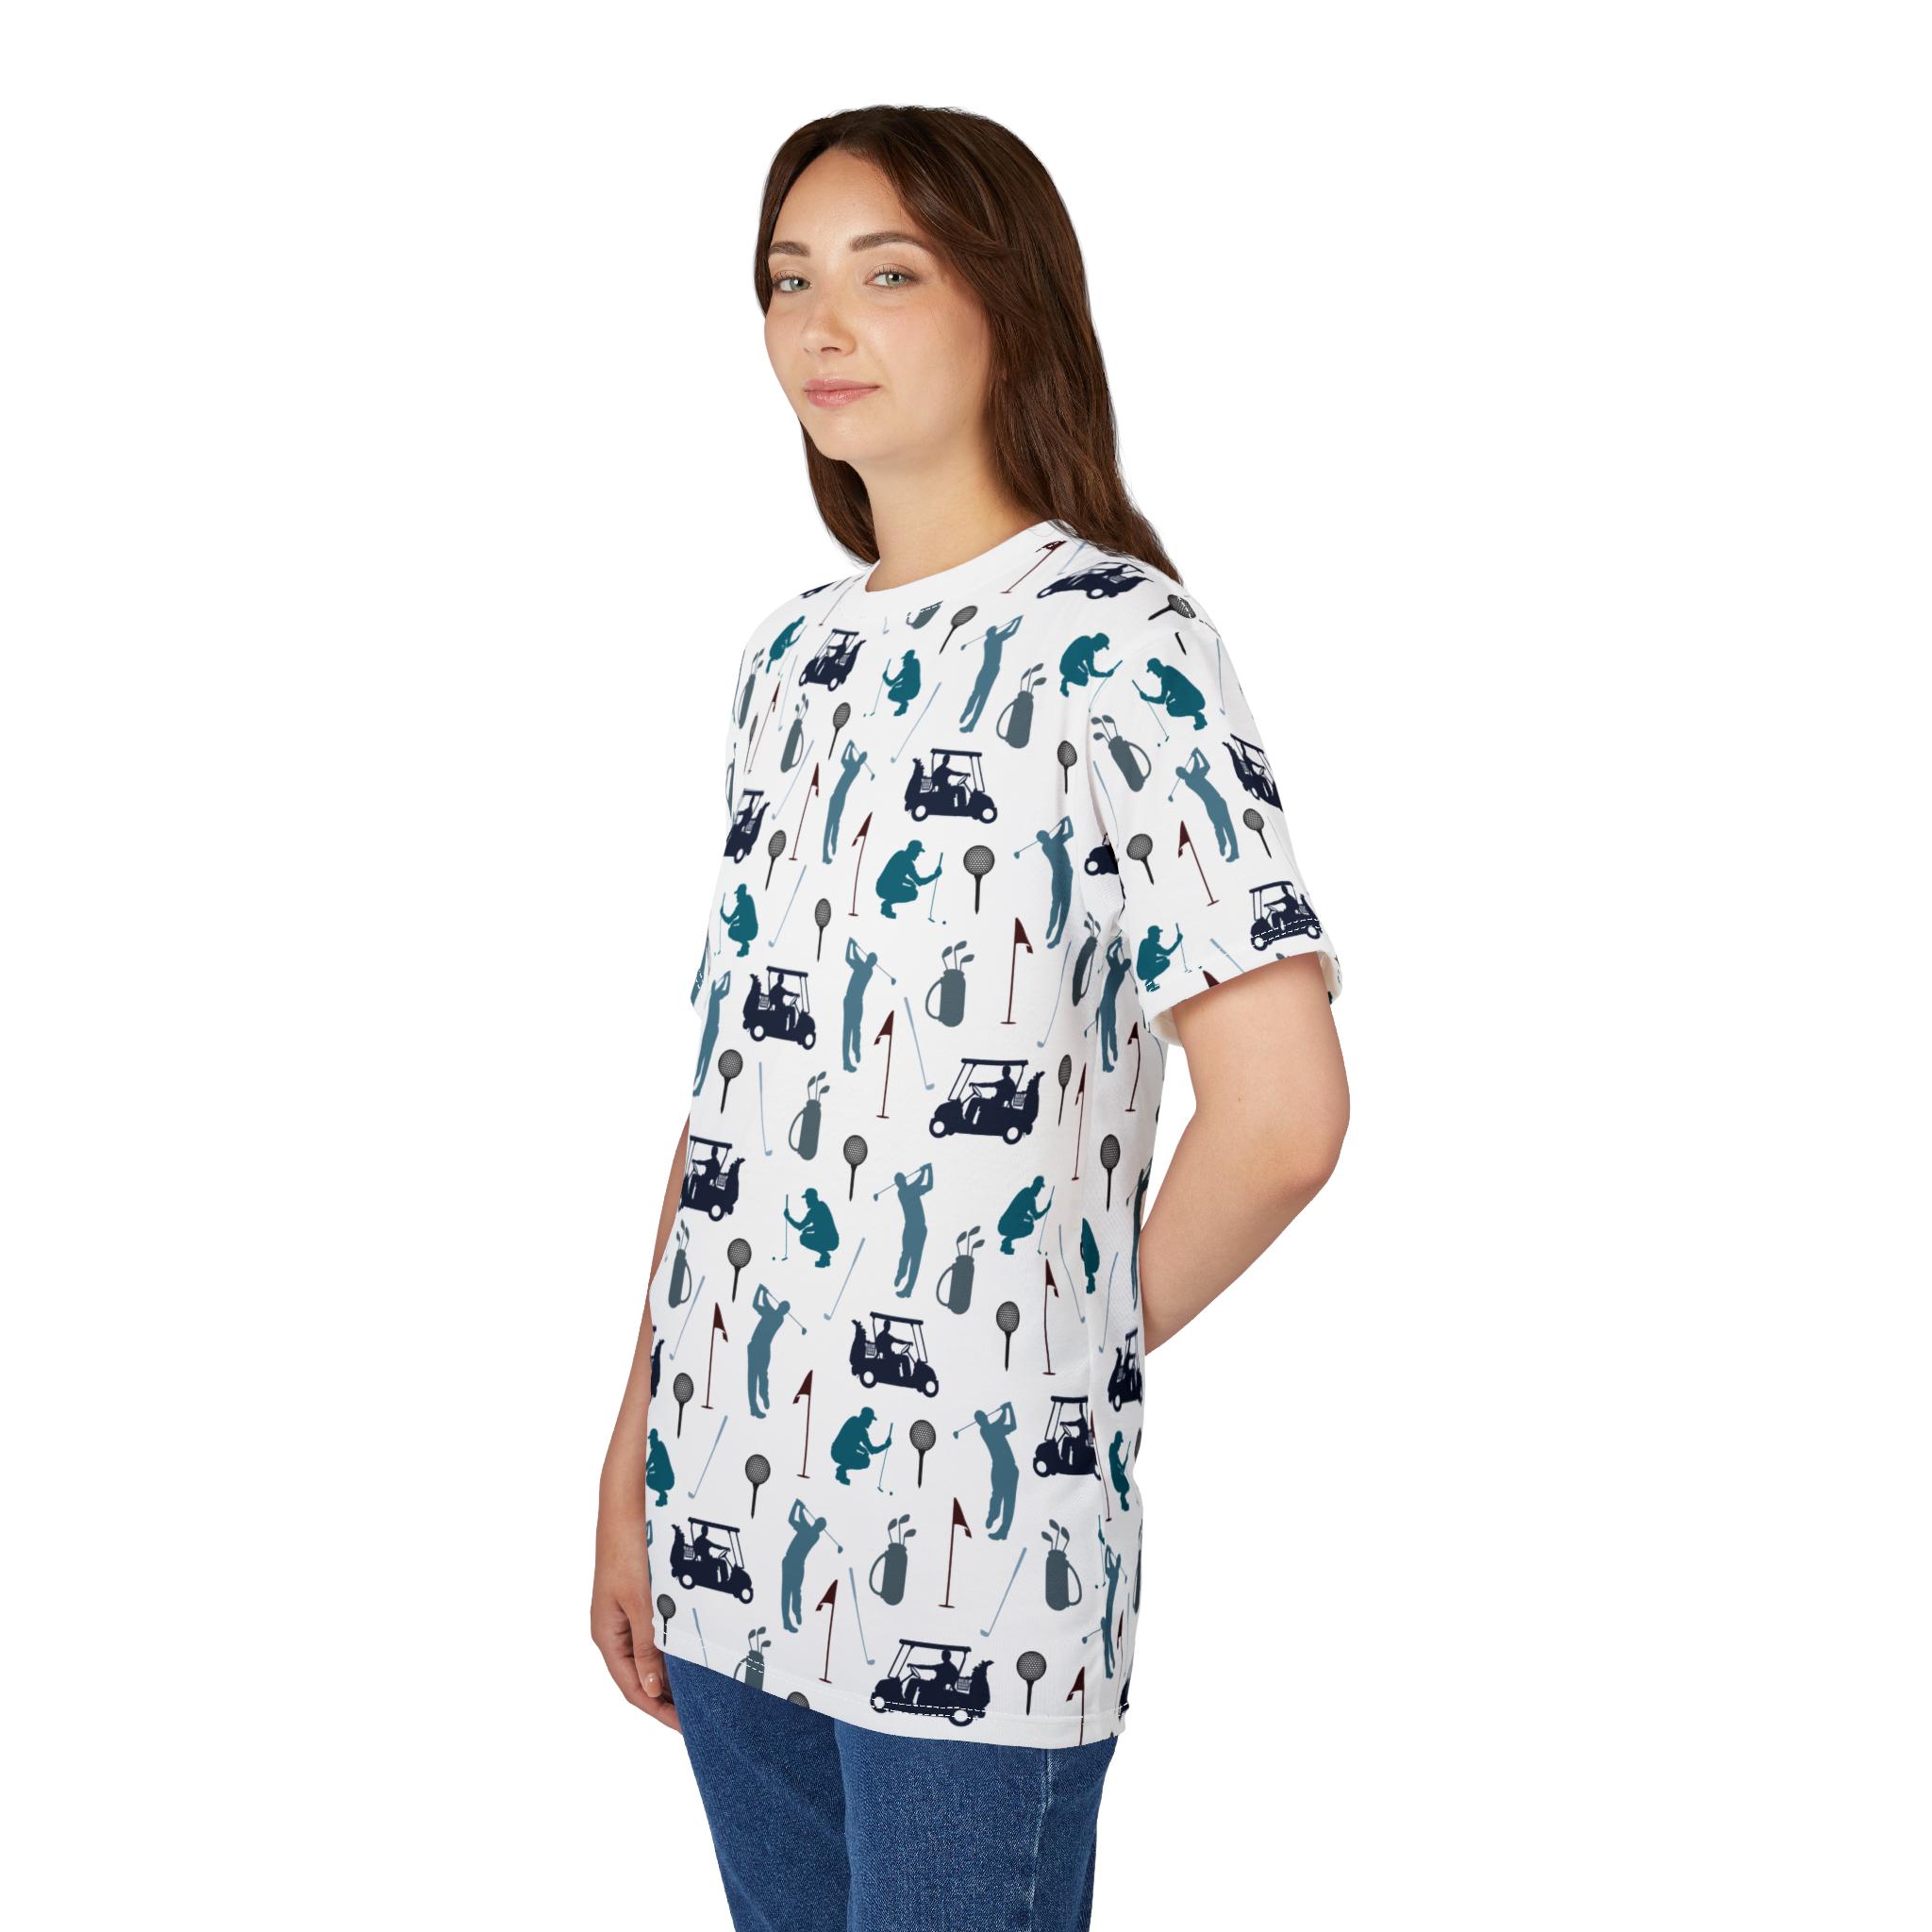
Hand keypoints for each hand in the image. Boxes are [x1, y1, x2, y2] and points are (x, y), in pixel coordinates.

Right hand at [591, 1497, 680, 1733]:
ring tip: (704, 1691)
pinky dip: (675, 1648)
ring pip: (652, 1656)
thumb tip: (651, 1690)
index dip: (658, 1710)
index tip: (686, 1727)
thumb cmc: (628, 1549)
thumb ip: (647, 1646)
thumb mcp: (640, 1602)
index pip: (632, 1688)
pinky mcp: (641, 1600)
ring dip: (674, 1673)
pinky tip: (697, 1654)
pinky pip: (658, 1634)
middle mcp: (615, 1630)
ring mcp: (628, 1615)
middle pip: (641, 1676)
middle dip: (668, 1697)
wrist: (628, 1504)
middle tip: (701, 1715)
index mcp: (607, 1635)